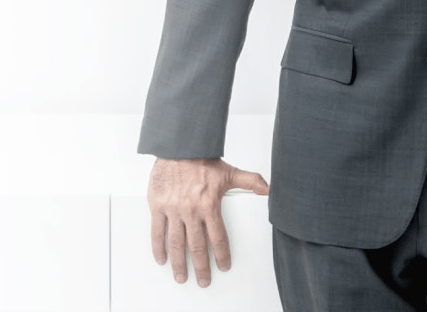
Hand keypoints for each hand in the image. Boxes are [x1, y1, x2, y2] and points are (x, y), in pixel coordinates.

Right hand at [148, 157, 269, 286]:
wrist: (179, 145)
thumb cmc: (201, 158)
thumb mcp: (229, 171)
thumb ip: (250, 181)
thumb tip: (269, 189)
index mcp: (210, 205)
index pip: (218, 238)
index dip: (222, 255)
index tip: (224, 266)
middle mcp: (191, 211)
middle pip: (197, 247)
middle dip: (201, 267)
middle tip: (203, 281)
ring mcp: (173, 210)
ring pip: (176, 244)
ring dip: (179, 264)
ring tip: (182, 277)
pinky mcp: (158, 206)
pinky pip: (157, 231)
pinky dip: (158, 248)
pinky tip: (162, 259)